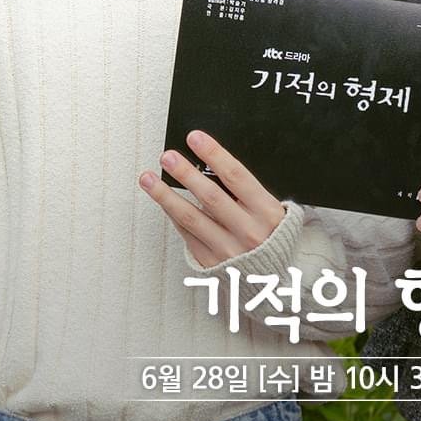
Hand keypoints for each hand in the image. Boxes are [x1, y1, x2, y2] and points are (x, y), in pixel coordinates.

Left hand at [139, 130, 286, 266]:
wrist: (271, 282)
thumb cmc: (271, 239)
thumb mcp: (272, 212)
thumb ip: (248, 192)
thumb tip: (213, 164)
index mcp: (266, 212)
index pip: (236, 176)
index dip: (214, 154)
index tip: (195, 138)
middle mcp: (247, 231)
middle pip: (210, 196)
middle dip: (186, 173)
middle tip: (167, 156)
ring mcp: (227, 249)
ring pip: (191, 217)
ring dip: (166, 195)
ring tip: (149, 178)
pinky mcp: (210, 263)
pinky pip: (187, 235)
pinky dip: (173, 215)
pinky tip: (162, 200)